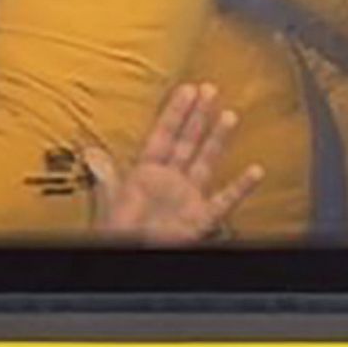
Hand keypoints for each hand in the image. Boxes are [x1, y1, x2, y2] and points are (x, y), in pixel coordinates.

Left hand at [83, 83, 264, 245]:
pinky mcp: (201, 218)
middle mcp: (171, 181)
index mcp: (147, 172)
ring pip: (207, 161)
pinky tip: (255, 170)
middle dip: (199, 115)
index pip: (164, 134)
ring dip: (218, 139)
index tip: (188, 89)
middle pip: (188, 141)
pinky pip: (225, 200)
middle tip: (210, 90)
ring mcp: (188, 197)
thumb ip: (106, 176)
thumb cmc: (119, 232)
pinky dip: (241, 187)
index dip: (175, 111)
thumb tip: (91, 153)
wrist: (131, 257)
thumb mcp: (110, 201)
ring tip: (230, 115)